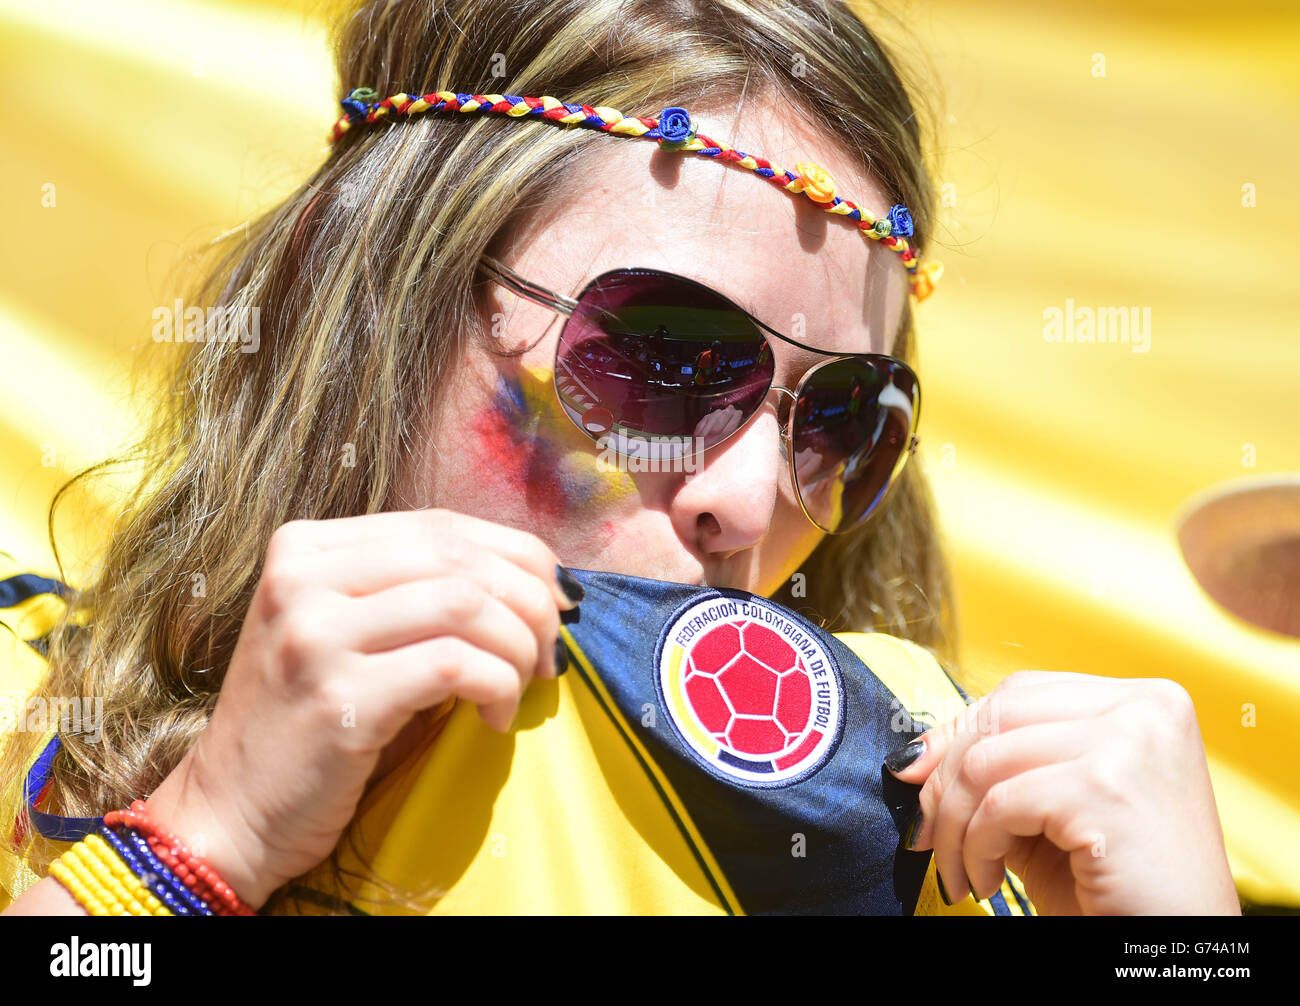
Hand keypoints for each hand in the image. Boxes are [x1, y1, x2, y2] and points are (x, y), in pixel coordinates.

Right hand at [141, 508, 579, 909]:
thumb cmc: (309, 720)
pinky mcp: (339, 698)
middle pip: (459, 557)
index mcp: (305, 547)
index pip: (441, 524)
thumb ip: (412, 589)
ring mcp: (314, 635)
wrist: (230, 811)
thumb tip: (535, 577)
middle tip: (551, 647)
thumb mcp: (347, 630)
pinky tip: (492, 717)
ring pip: (465, 605)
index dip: (517, 555)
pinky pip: (455, 667)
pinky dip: (496, 687)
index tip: (554, 597)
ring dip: (519, 645)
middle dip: (530, 599)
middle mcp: (302, 578)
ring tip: (522, 683)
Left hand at [886, 671, 1241, 914]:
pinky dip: (977, 846)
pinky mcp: (1107, 788)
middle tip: (929, 833)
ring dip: (956, 825)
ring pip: (988, 761)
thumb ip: (998, 769)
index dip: (959, 733)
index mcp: (1143, 701)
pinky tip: (987, 879)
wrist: (1174, 952)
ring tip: (964, 870)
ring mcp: (1130, 743)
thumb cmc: (1118, 887)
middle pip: (998, 717)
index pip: (1021, 693)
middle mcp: (1145, 708)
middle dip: (946, 780)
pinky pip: (1001, 804)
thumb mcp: (1050, 810)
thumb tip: (910, 757)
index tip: (917, 775)